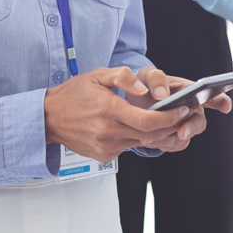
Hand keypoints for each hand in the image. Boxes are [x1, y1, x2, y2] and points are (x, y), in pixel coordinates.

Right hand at [44, 66, 194, 162]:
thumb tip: (144, 89)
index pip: (149, 121)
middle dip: (170, 126)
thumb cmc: (73, 94)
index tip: (182, 109)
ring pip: (141, 142)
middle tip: (180, 115)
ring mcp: (106, 147)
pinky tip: (133, 127)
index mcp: (109, 110)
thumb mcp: (97, 75)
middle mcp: (108, 132)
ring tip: (162, 119)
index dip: (171, 117)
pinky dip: (135, 138)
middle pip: (151, 135)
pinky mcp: (104, 156)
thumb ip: (123, 77)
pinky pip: (127, 147)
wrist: (49, 118)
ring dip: (155, 133)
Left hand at [125, 68, 232, 151]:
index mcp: (190, 90)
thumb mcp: (147, 76)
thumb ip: (156, 79)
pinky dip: (161, 144)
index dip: (221, 100)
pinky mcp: (178, 139)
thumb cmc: (145, 86)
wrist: (134, 105)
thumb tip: (162, 94)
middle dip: (190, 128)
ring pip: (183, 137)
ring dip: (167, 137)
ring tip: (148, 136)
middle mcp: (193, 109)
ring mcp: (187, 125)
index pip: (211, 95)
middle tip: (181, 133)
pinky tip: (147, 140)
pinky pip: (174, 145)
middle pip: (199, 122)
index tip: (226, 106)